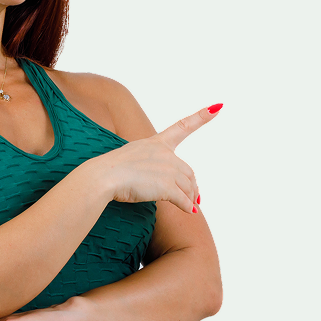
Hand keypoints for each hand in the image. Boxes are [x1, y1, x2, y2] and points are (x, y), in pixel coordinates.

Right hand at [94, 103, 222, 213]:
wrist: (103, 177)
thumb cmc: (111, 171)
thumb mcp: (131, 160)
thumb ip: (150, 168)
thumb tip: (160, 181)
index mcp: (155, 143)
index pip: (182, 126)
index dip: (201, 117)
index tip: (217, 107)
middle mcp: (164, 153)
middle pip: (188, 172)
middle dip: (193, 186)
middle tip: (195, 198)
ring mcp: (167, 169)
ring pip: (187, 187)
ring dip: (190, 198)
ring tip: (190, 207)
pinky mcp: (166, 186)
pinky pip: (183, 200)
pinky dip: (187, 207)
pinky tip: (189, 212)